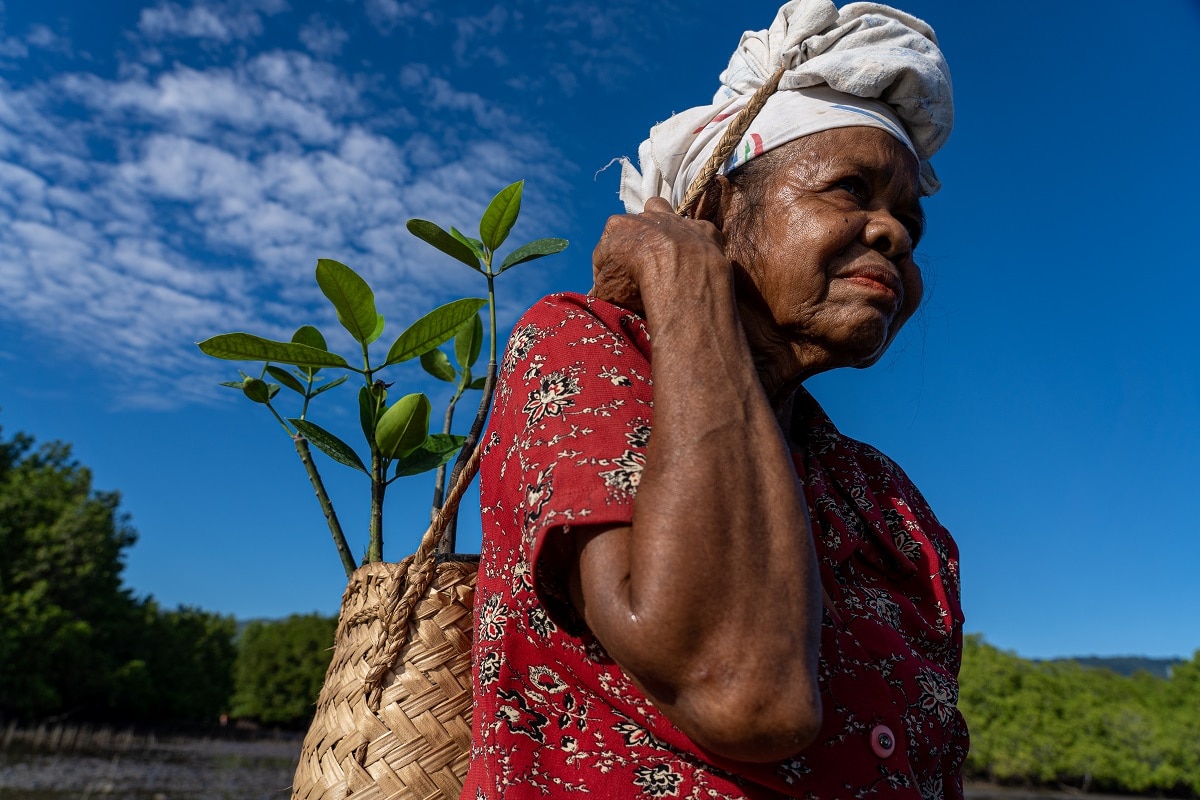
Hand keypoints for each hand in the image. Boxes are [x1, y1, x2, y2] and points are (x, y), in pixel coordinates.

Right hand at [590, 196, 729, 314]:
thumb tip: (601, 293)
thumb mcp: (606, 289)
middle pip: (638, 225)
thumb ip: (602, 286)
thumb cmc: (634, 281)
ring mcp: (677, 220)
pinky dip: (696, 243)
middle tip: (640, 267)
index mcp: (618, 226)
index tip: (614, 283)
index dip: (608, 266)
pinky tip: (695, 260)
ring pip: (666, 211)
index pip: (607, 245)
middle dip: (638, 242)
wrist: (678, 273)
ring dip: (664, 225)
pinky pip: (699, 231)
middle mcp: (647, 216)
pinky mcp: (704, 230)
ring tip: (665, 251)